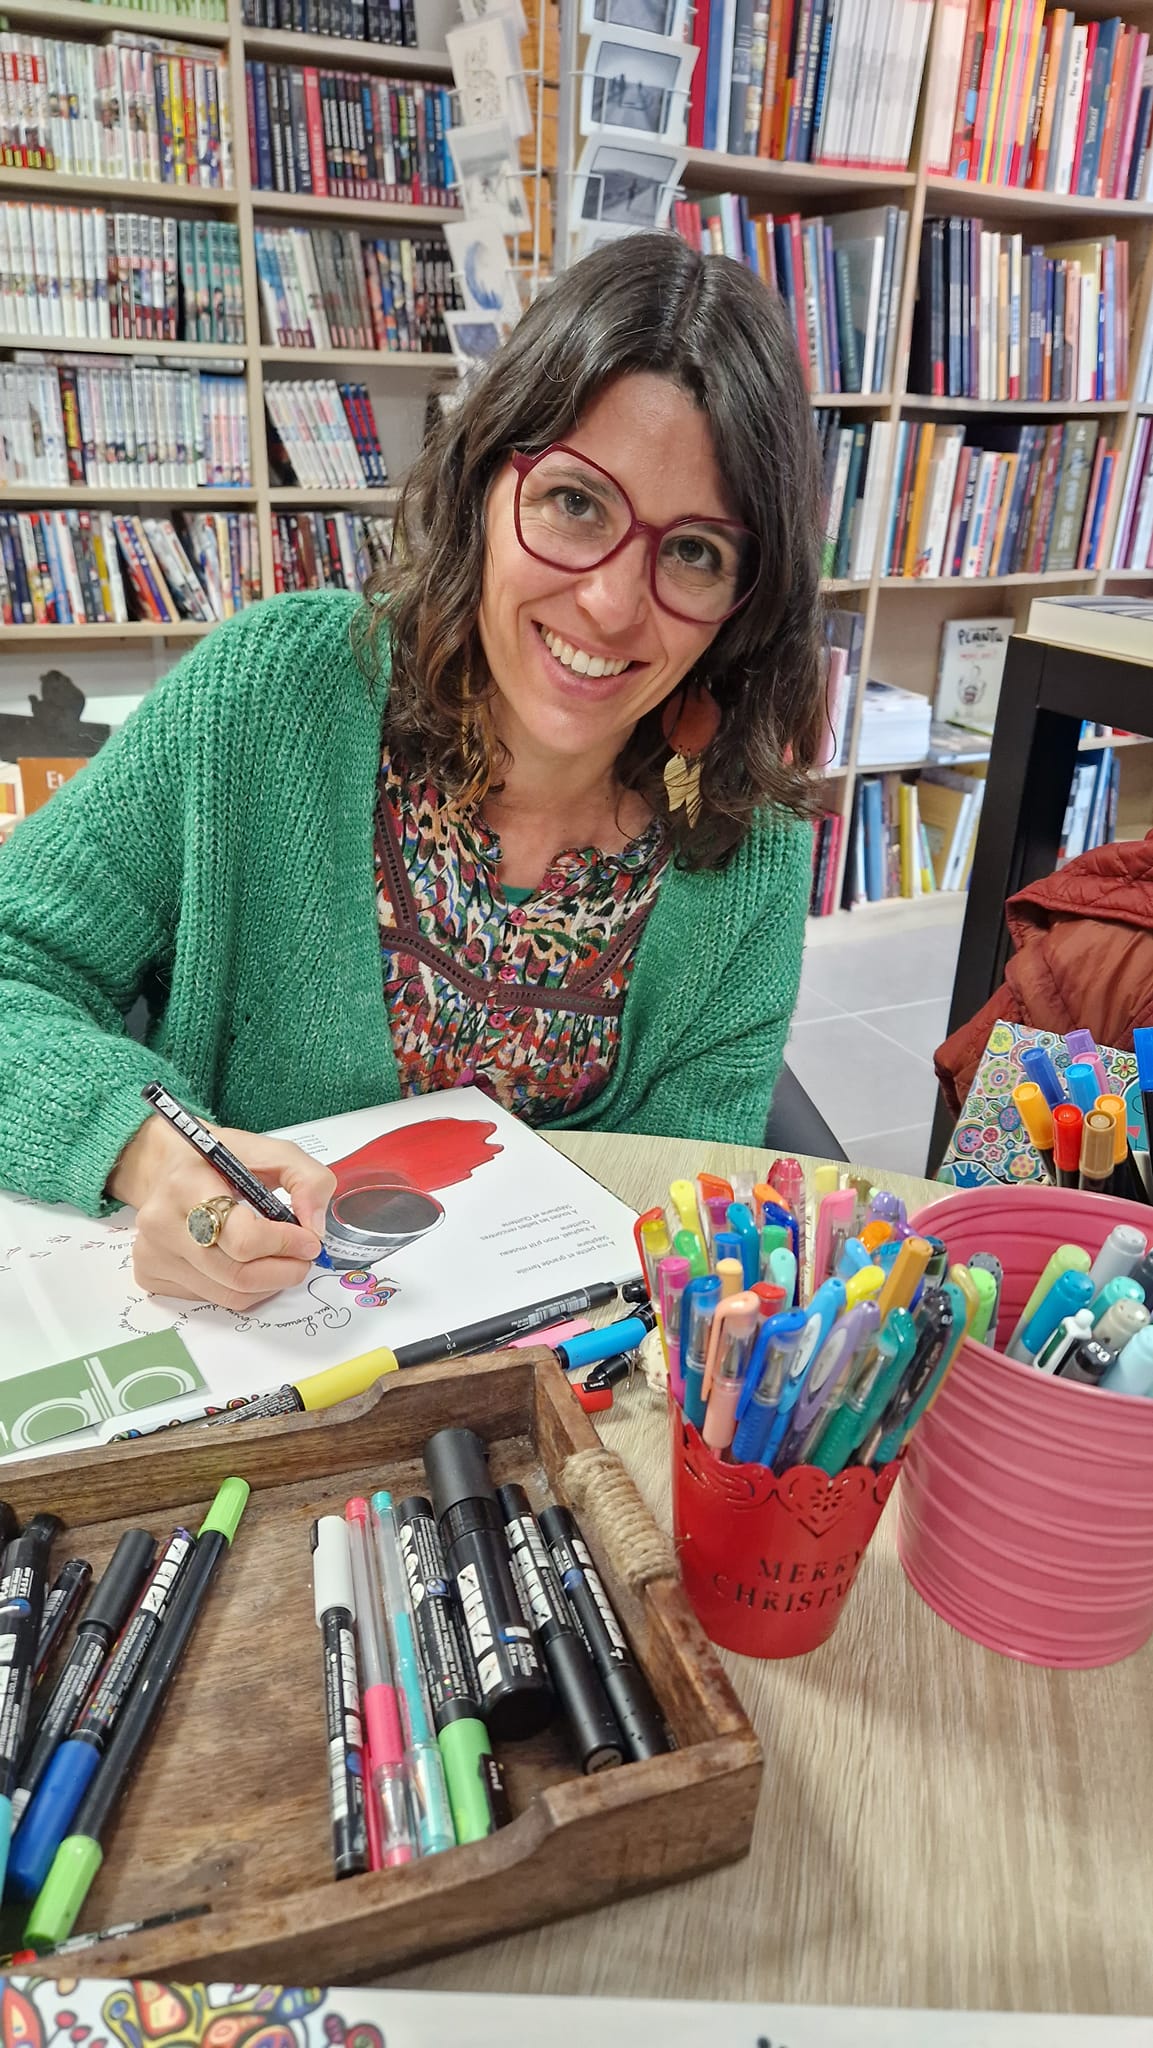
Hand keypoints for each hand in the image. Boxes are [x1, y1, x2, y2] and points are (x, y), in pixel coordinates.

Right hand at [109, 1114, 336, 1309]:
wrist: (165, 1166)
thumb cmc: (217, 1158)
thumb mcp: (269, 1150)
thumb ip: (308, 1180)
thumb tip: (315, 1228)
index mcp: (187, 1184)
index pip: (242, 1237)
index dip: (285, 1244)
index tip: (309, 1240)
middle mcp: (162, 1223)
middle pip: (237, 1275)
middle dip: (285, 1271)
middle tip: (304, 1258)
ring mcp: (153, 1254)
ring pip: (229, 1294)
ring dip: (269, 1283)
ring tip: (281, 1259)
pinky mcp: (152, 1275)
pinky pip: (213, 1298)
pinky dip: (244, 1289)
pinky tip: (247, 1262)